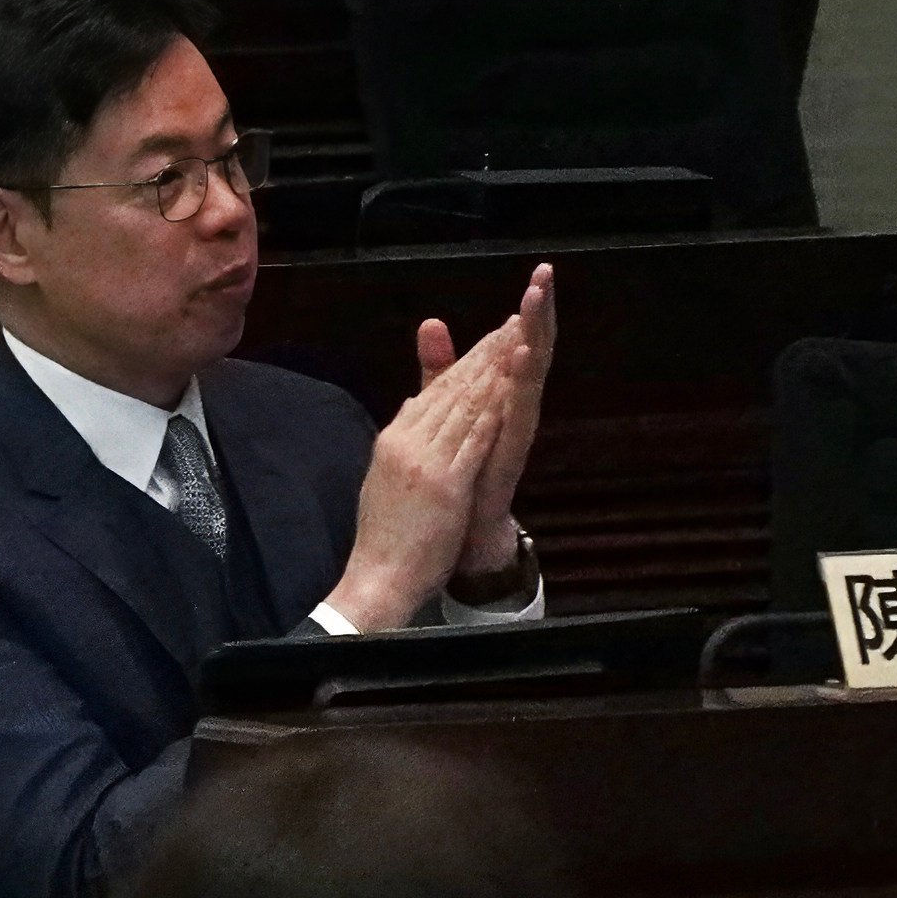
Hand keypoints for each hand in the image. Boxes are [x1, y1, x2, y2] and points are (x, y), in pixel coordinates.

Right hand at [319, 329, 510, 628]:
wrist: (378, 576)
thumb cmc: (387, 534)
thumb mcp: (388, 474)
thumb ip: (403, 434)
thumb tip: (414, 401)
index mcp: (394, 439)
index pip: (435, 390)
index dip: (465, 360)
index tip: (492, 334)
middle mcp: (406, 442)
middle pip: (451, 389)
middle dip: (485, 352)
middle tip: (514, 321)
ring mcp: (425, 462)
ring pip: (465, 406)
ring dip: (494, 370)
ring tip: (518, 341)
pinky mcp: (445, 484)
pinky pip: (474, 440)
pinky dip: (494, 411)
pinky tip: (512, 389)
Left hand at [417, 264, 553, 589]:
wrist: (465, 532)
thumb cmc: (461, 472)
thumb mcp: (446, 407)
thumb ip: (440, 367)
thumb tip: (431, 321)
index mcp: (503, 395)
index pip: (519, 342)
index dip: (529, 310)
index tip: (539, 273)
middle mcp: (516, 408)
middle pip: (534, 350)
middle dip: (540, 312)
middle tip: (547, 273)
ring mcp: (515, 429)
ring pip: (531, 374)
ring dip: (535, 335)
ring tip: (537, 301)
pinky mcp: (509, 449)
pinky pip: (519, 410)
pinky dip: (522, 380)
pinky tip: (525, 354)